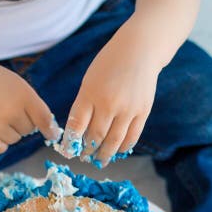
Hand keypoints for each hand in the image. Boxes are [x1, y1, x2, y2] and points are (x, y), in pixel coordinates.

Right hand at [0, 60, 59, 154]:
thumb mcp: (19, 85)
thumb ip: (35, 106)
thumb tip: (50, 132)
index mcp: (23, 95)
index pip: (43, 119)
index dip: (49, 129)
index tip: (51, 135)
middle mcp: (10, 111)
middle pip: (29, 130)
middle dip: (21, 122)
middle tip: (6, 108)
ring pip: (15, 139)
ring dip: (10, 131)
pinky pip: (1, 148)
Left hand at [64, 26, 160, 166]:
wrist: (139, 51)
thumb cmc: (109, 66)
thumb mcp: (89, 81)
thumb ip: (84, 105)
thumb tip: (79, 133)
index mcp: (90, 93)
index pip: (77, 126)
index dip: (71, 143)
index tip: (68, 151)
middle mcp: (109, 103)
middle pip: (95, 137)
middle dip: (87, 151)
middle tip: (84, 157)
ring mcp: (128, 109)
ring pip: (114, 142)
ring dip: (104, 155)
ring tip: (99, 160)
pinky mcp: (143, 112)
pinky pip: (132, 137)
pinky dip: (122, 148)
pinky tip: (116, 151)